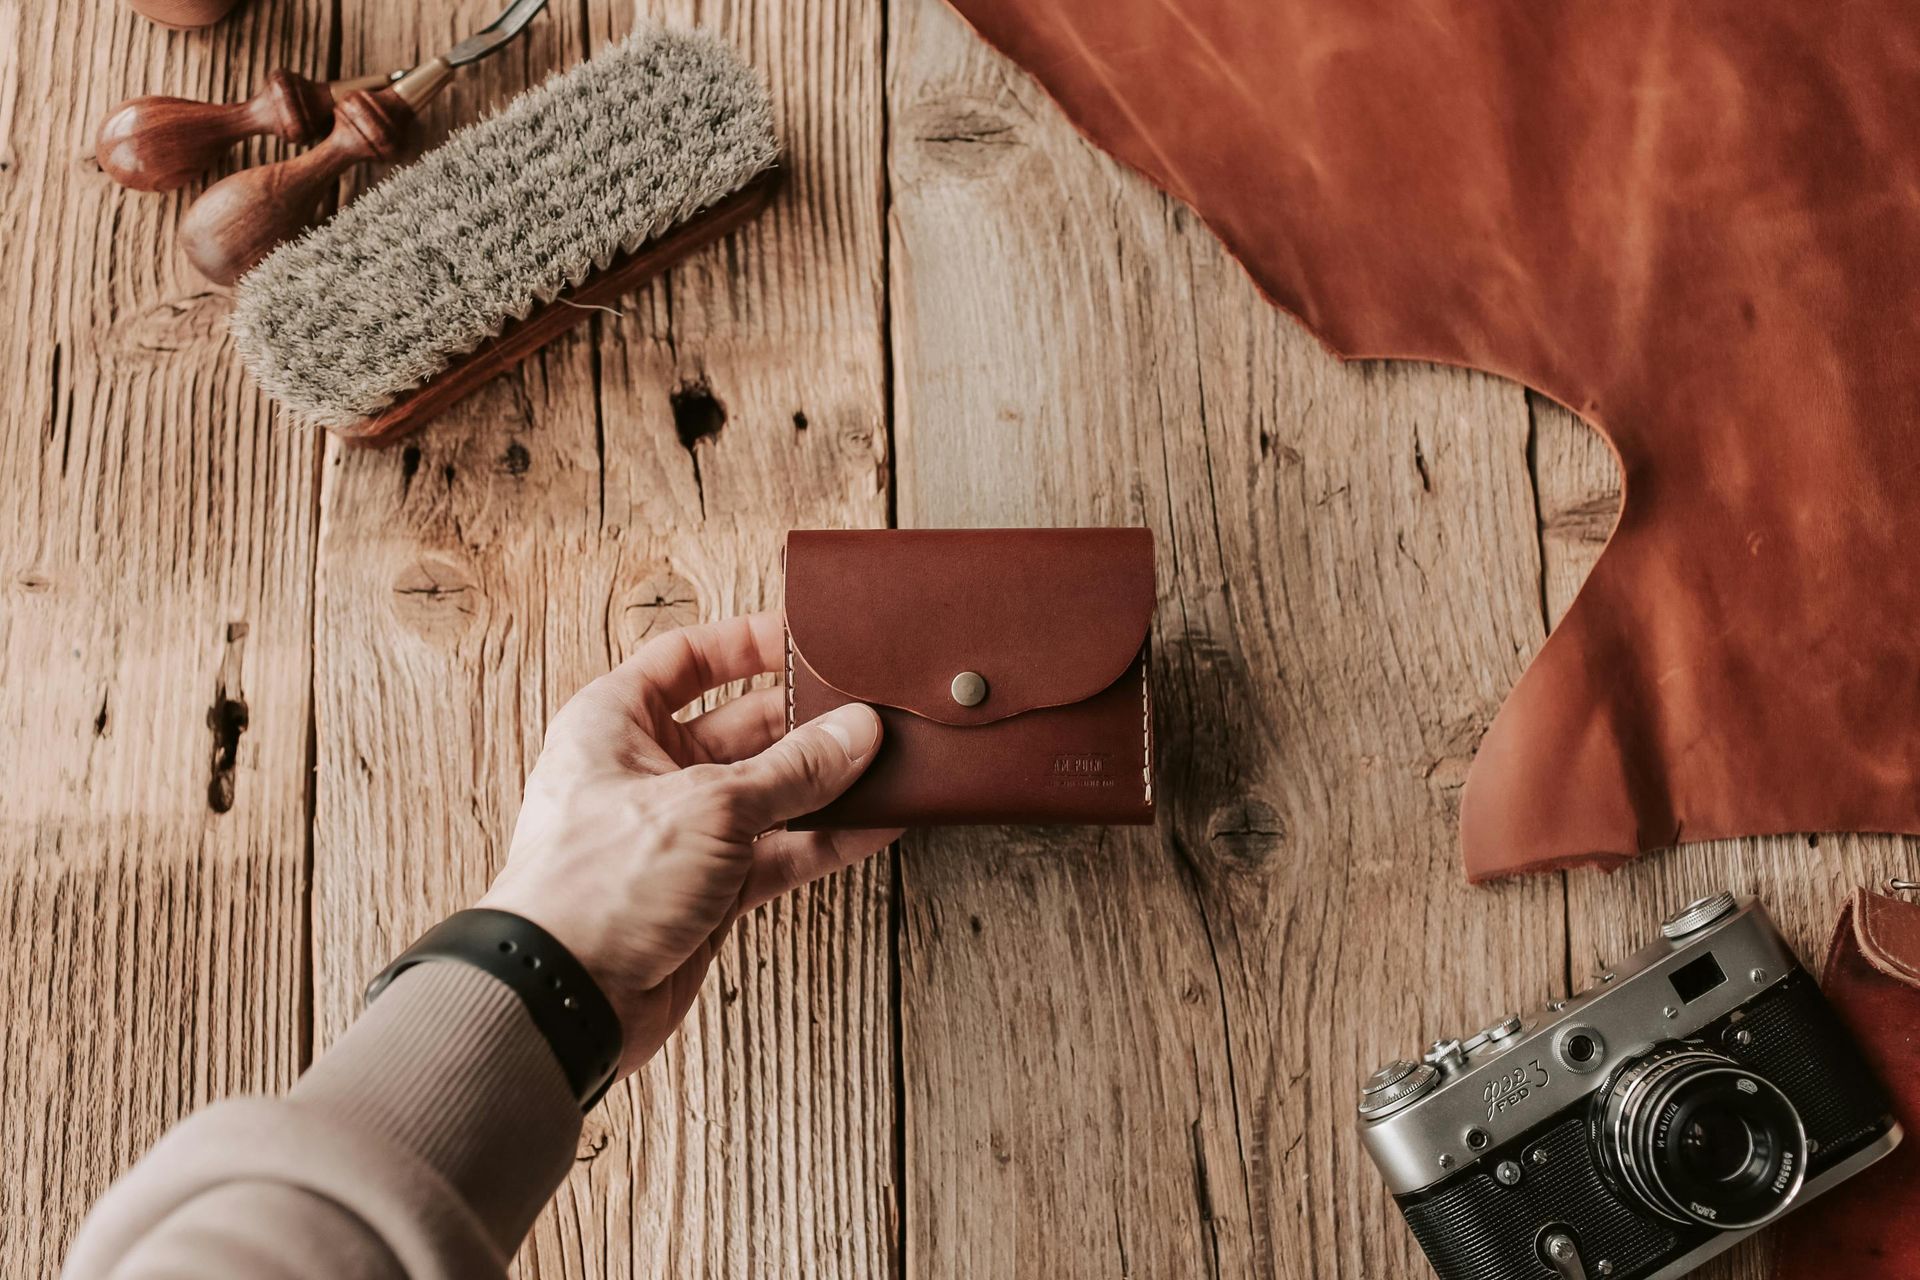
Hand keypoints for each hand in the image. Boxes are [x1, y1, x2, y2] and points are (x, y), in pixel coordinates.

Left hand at [478, 611, 898, 1075]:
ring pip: (767, 793)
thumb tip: (856, 733)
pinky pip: (777, 851)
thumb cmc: (599, 883)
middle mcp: (645, 771)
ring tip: (887, 762)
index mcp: (615, 722)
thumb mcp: (709, 805)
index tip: (807, 640)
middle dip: (804, 721)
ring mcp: (680, 833)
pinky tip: (875, 823)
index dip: (746, 643)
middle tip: (867, 711)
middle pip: (739, 726)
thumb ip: (793, 770)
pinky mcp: (708, 891)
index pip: (686, 659)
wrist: (567, 997)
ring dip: (824, 782)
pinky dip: (824, 840)